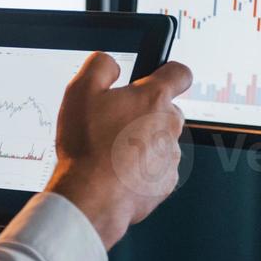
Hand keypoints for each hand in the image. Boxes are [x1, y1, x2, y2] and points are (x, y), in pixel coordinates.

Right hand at [45, 53, 192, 248]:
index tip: (159, 77)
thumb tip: (111, 64)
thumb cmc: (87, 147)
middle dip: (145, 114)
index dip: (168, 72)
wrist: (91, 196)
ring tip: (110, 152)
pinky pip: (156, 169)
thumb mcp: (80, 91)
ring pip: (160, 142)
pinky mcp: (165, 182)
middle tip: (115, 123)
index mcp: (153, 98)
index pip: (180, 73)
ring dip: (142, 143)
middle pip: (166, 111)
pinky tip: (116, 172)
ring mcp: (170, 156)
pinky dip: (140, 170)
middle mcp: (170, 125)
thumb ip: (100, 66)